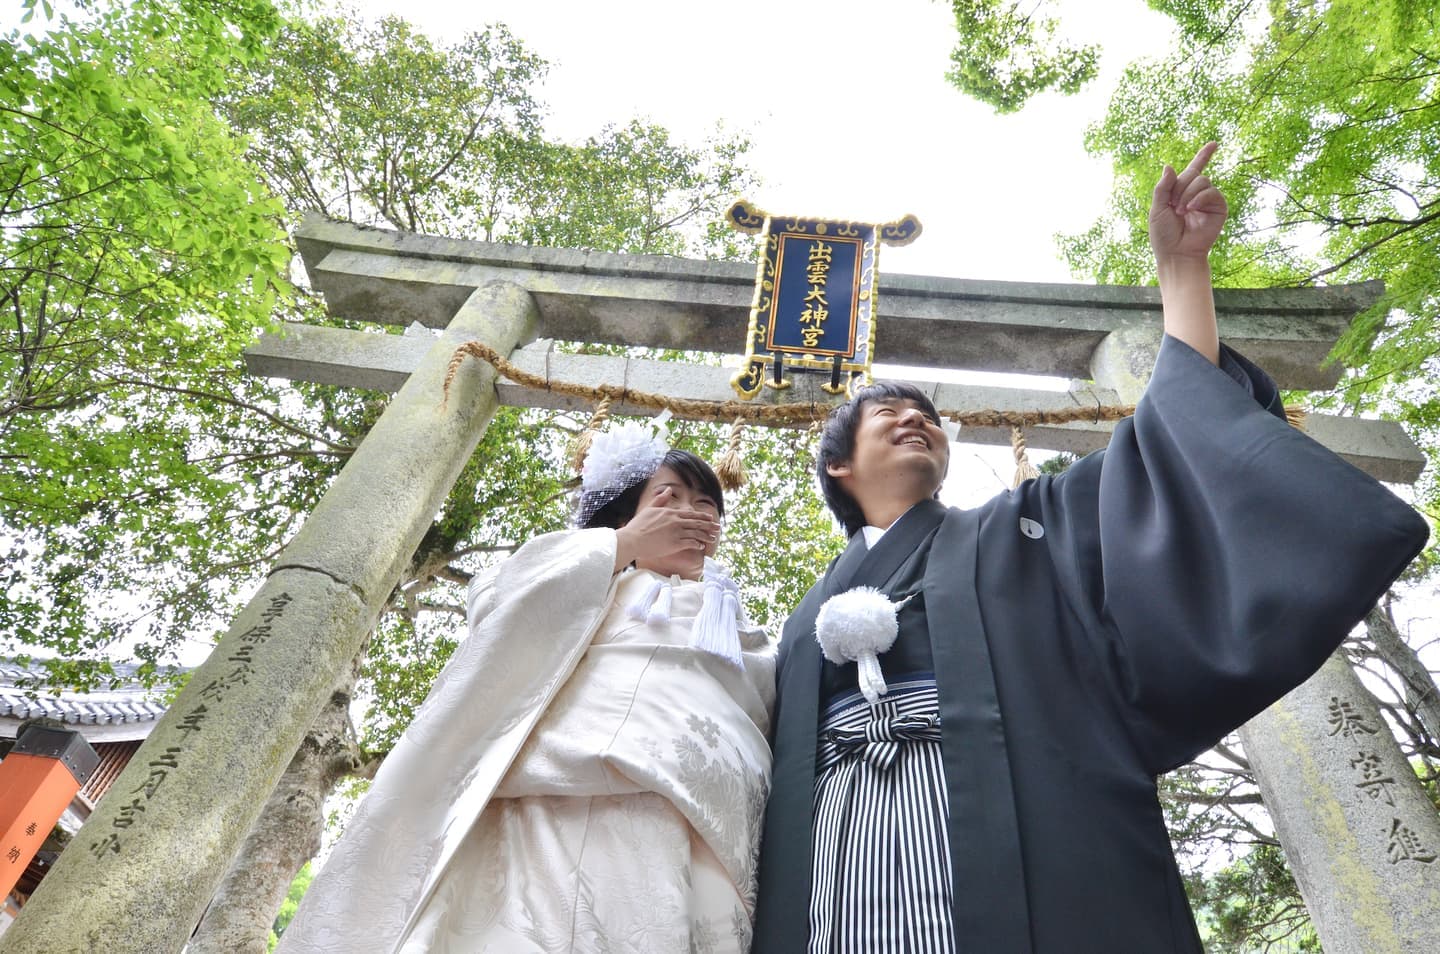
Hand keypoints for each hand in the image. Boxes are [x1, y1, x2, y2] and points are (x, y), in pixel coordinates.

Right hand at [613, 486, 720, 575]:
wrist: (632, 539)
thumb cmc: (638, 525)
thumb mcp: (649, 508)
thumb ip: (660, 499)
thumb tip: (669, 489)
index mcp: (670, 512)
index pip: (690, 514)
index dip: (701, 516)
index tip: (709, 518)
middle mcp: (675, 521)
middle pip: (697, 523)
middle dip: (708, 525)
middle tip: (717, 527)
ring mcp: (676, 532)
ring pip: (696, 533)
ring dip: (706, 535)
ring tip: (712, 537)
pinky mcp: (675, 543)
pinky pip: (691, 543)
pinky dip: (698, 544)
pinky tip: (702, 546)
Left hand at [1149, 141, 1226, 261]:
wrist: (1176, 253)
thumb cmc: (1164, 235)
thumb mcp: (1157, 208)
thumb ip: (1163, 187)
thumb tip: (1169, 166)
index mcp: (1181, 192)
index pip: (1193, 170)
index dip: (1204, 156)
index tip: (1214, 144)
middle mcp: (1196, 194)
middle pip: (1192, 174)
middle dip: (1179, 187)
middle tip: (1173, 206)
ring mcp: (1208, 201)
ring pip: (1202, 181)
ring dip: (1187, 194)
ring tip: (1181, 212)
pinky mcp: (1219, 208)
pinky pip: (1212, 192)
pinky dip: (1199, 198)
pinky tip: (1191, 209)